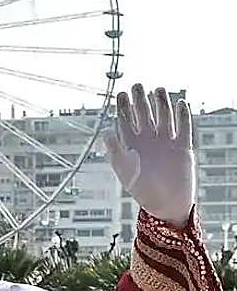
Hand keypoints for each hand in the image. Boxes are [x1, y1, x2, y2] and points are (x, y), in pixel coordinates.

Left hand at [104, 84, 194, 226]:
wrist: (166, 204)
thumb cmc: (142, 190)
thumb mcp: (124, 169)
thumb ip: (115, 150)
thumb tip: (106, 131)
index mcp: (132, 145)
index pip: (126, 121)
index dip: (124, 107)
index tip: (121, 93)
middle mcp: (149, 140)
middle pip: (144, 114)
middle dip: (140, 100)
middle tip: (137, 86)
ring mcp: (166, 141)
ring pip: (164, 116)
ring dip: (161, 103)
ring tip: (158, 90)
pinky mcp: (183, 146)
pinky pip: (183, 126)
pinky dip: (182, 115)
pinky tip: (180, 103)